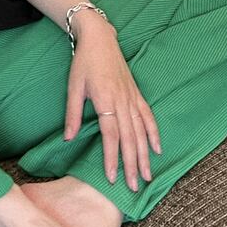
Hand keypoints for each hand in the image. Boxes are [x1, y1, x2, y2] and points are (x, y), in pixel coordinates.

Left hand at [63, 13, 161, 191]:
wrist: (100, 39)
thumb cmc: (83, 62)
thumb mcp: (73, 86)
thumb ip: (73, 114)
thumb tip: (68, 138)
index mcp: (105, 100)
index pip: (111, 135)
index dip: (112, 157)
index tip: (112, 177)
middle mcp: (122, 101)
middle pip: (130, 138)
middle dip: (132, 164)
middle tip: (133, 187)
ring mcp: (132, 98)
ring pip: (141, 131)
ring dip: (145, 155)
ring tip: (147, 176)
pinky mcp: (137, 94)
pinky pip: (148, 116)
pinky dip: (154, 133)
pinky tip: (157, 149)